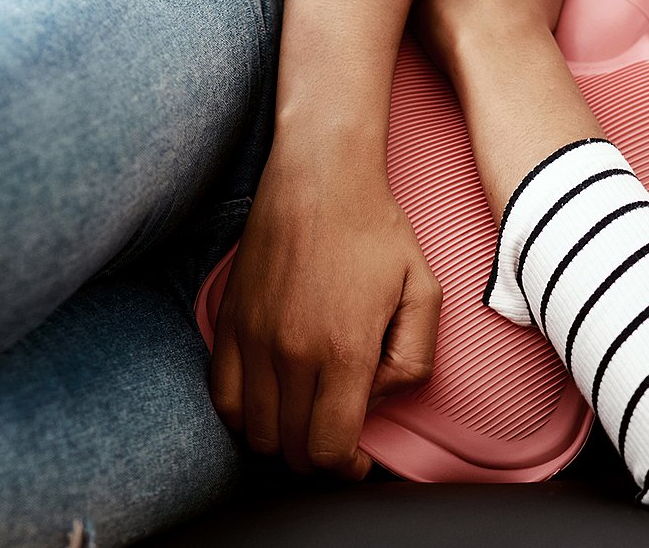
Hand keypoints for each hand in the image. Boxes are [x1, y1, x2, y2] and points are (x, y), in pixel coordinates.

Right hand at [209, 147, 441, 478]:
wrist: (319, 178)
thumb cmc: (376, 232)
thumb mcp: (425, 294)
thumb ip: (413, 362)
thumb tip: (376, 400)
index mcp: (343, 351)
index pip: (328, 451)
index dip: (345, 470)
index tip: (357, 460)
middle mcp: (290, 353)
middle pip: (290, 450)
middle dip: (317, 459)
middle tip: (336, 440)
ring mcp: (252, 339)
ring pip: (254, 432)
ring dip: (281, 440)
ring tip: (305, 420)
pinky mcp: (228, 323)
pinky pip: (222, 397)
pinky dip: (243, 415)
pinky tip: (270, 401)